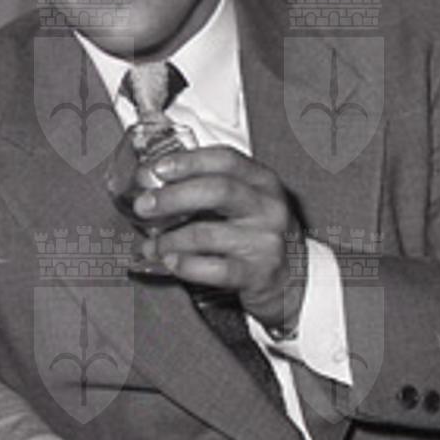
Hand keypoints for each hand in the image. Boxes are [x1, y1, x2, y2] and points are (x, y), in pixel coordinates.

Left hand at [130, 145, 308, 334]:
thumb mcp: (247, 203)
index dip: (187, 161)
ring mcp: (265, 241)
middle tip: (144, 206)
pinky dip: (185, 265)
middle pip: (216, 191)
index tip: (156, 169)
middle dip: (172, 197)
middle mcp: (268, 207)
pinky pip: (214, 268)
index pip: (225, 159)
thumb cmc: (259, 236)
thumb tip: (153, 183)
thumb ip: (208, 189)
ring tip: (152, 245)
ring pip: (207, 233)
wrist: (295, 280)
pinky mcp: (258, 273)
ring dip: (170, 239)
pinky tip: (171, 262)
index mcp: (263, 181)